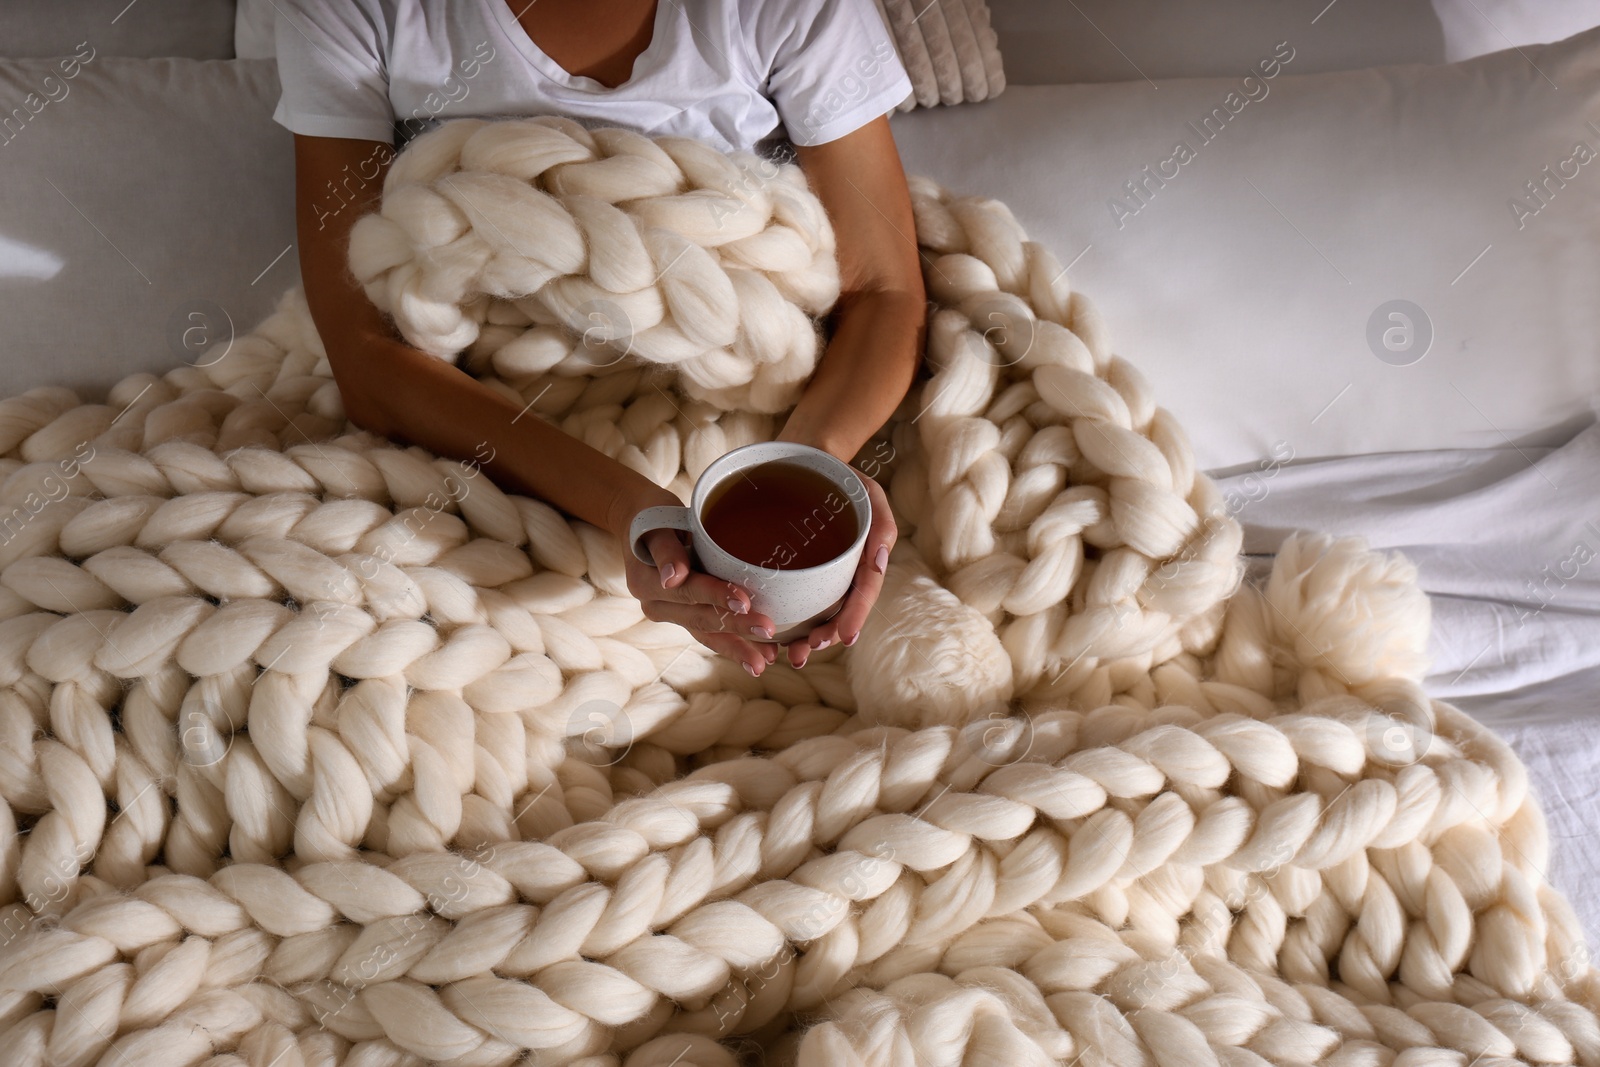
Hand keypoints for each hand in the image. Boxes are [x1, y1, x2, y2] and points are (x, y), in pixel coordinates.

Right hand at [617, 494, 782, 676]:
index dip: (716, 596)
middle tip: (768, 631)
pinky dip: (735, 644)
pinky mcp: (686, 616)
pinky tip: (761, 654)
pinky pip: (711, 633)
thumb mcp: (656, 523)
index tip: (745, 601)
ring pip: (707, 635)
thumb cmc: (653, 516)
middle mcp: (657, 606)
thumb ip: (666, 549)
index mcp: (646, 583)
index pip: (687, 592)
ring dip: (737, 648)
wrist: (641, 525)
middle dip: (736, 627)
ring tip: (765, 661)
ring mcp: (672, 614)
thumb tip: (673, 577)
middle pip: (701, 618)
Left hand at [782, 469, 896, 668]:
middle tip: (805, 652)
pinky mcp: (791, 569)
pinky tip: (769, 634)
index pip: (862, 593)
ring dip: (803, 638)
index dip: (854, 617)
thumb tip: (880, 564)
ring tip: (789, 655)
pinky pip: (789, 596)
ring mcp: (816, 573)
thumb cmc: (842, 477)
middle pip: (837, 611)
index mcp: (862, 560)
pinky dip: (783, 617)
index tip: (844, 637)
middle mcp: (840, 572)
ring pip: (813, 612)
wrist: (805, 459)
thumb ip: (881, 524)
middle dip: (825, 636)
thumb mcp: (869, 492)